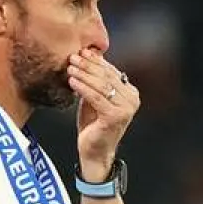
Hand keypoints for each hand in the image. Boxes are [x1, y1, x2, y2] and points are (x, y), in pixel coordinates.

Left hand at [69, 49, 138, 178]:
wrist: (95, 151)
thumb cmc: (94, 125)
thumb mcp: (95, 98)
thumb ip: (95, 81)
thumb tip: (87, 56)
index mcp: (130, 93)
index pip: (112, 72)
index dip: (96, 61)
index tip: (82, 52)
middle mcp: (132, 100)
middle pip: (107, 77)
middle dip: (89, 66)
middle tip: (73, 57)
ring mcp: (125, 109)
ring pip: (102, 86)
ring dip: (84, 74)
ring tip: (70, 67)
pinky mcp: (115, 117)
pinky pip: (96, 98)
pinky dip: (83, 88)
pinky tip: (72, 81)